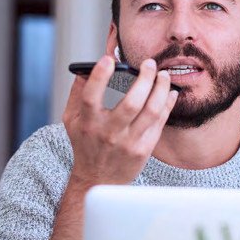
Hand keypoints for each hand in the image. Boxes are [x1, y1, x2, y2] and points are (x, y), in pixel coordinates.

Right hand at [62, 55, 178, 187]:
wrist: (99, 180)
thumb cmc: (85, 145)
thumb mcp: (71, 119)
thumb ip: (77, 91)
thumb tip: (85, 66)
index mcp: (87, 123)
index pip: (91, 97)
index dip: (99, 76)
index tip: (109, 59)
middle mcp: (108, 133)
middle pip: (131, 103)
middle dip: (144, 79)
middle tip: (149, 64)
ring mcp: (128, 142)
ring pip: (151, 111)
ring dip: (161, 89)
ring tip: (163, 75)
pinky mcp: (144, 149)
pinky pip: (159, 122)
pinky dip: (167, 104)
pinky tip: (169, 93)